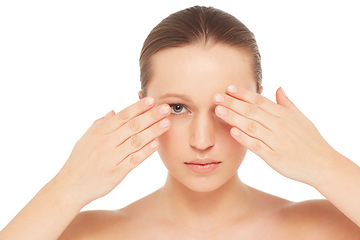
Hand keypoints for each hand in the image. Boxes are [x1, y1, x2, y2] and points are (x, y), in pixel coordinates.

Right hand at [54, 97, 170, 204]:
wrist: (69, 187)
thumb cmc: (78, 162)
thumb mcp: (85, 139)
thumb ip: (99, 124)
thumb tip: (113, 111)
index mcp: (100, 133)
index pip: (122, 116)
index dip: (138, 107)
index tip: (151, 100)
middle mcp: (106, 143)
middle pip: (132, 126)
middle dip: (150, 115)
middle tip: (165, 107)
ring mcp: (112, 157)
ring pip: (135, 141)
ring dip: (152, 131)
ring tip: (166, 123)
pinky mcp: (116, 172)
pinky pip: (133, 160)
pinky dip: (145, 152)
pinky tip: (156, 144)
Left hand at [214, 85, 335, 184]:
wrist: (323, 164)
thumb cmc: (311, 141)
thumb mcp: (301, 118)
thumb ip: (287, 103)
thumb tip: (278, 87)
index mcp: (284, 114)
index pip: (260, 101)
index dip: (243, 94)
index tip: (229, 87)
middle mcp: (279, 125)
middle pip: (252, 111)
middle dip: (232, 103)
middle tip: (215, 96)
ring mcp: (276, 141)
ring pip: (251, 126)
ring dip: (233, 117)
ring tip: (218, 110)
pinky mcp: (274, 156)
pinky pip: (256, 145)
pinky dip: (244, 138)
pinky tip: (232, 131)